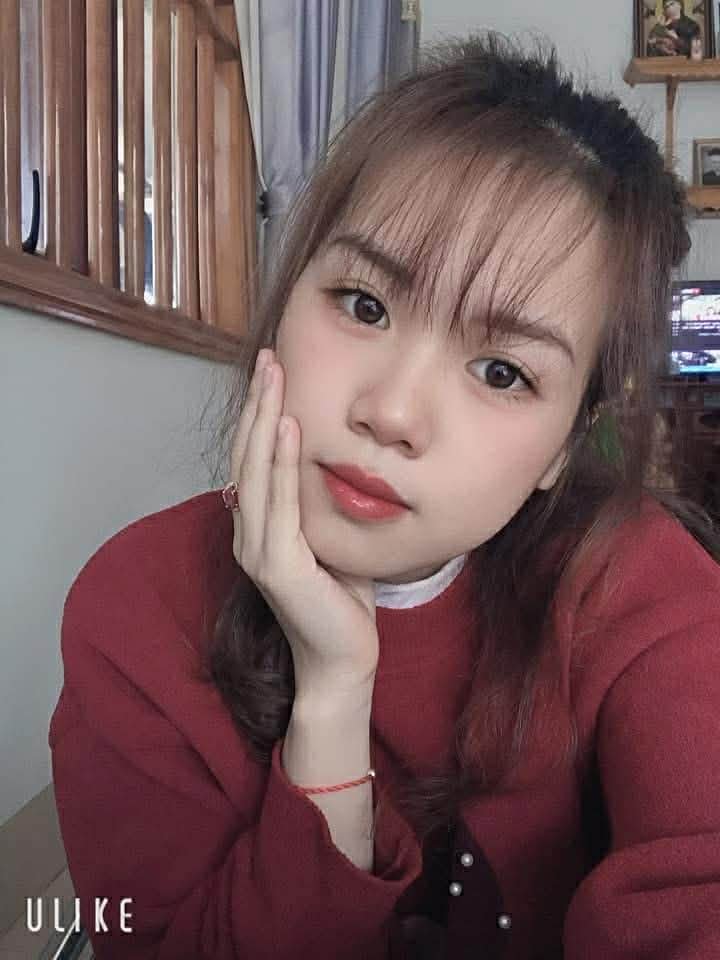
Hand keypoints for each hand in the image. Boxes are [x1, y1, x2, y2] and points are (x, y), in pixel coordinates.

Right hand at [229, 348, 378, 696]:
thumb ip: (319, 504)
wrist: (343, 661)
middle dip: (258, 403)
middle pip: (247, 455)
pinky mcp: (277, 566)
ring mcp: (258, 550)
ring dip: (264, 418)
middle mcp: (249, 534)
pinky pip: (279, 503)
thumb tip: (335, 462)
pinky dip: (281, 462)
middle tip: (269, 357)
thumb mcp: (331, 538)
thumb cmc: (342, 601)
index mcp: (259, 527)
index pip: (254, 460)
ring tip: (274, 375)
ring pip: (256, 471)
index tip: (274, 372)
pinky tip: (288, 427)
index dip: (259, 415)